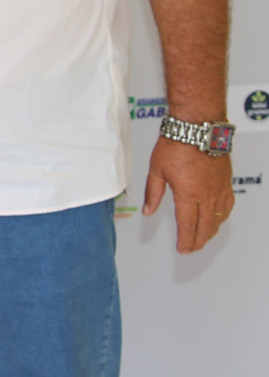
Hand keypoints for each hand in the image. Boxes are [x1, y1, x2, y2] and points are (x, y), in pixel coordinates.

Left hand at [142, 137, 234, 253]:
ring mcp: (219, 189)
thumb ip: (153, 193)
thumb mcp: (156, 170)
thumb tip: (148, 211)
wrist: (197, 127)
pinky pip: (227, 205)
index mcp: (188, 194)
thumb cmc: (175, 144)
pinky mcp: (227, 181)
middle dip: (198, 241)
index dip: (185, 240)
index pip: (187, 225)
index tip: (183, 250)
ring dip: (211, 232)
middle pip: (205, 226)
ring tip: (202, 239)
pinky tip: (218, 219)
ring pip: (218, 218)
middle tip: (191, 249)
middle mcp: (207, 195)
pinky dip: (222, 216)